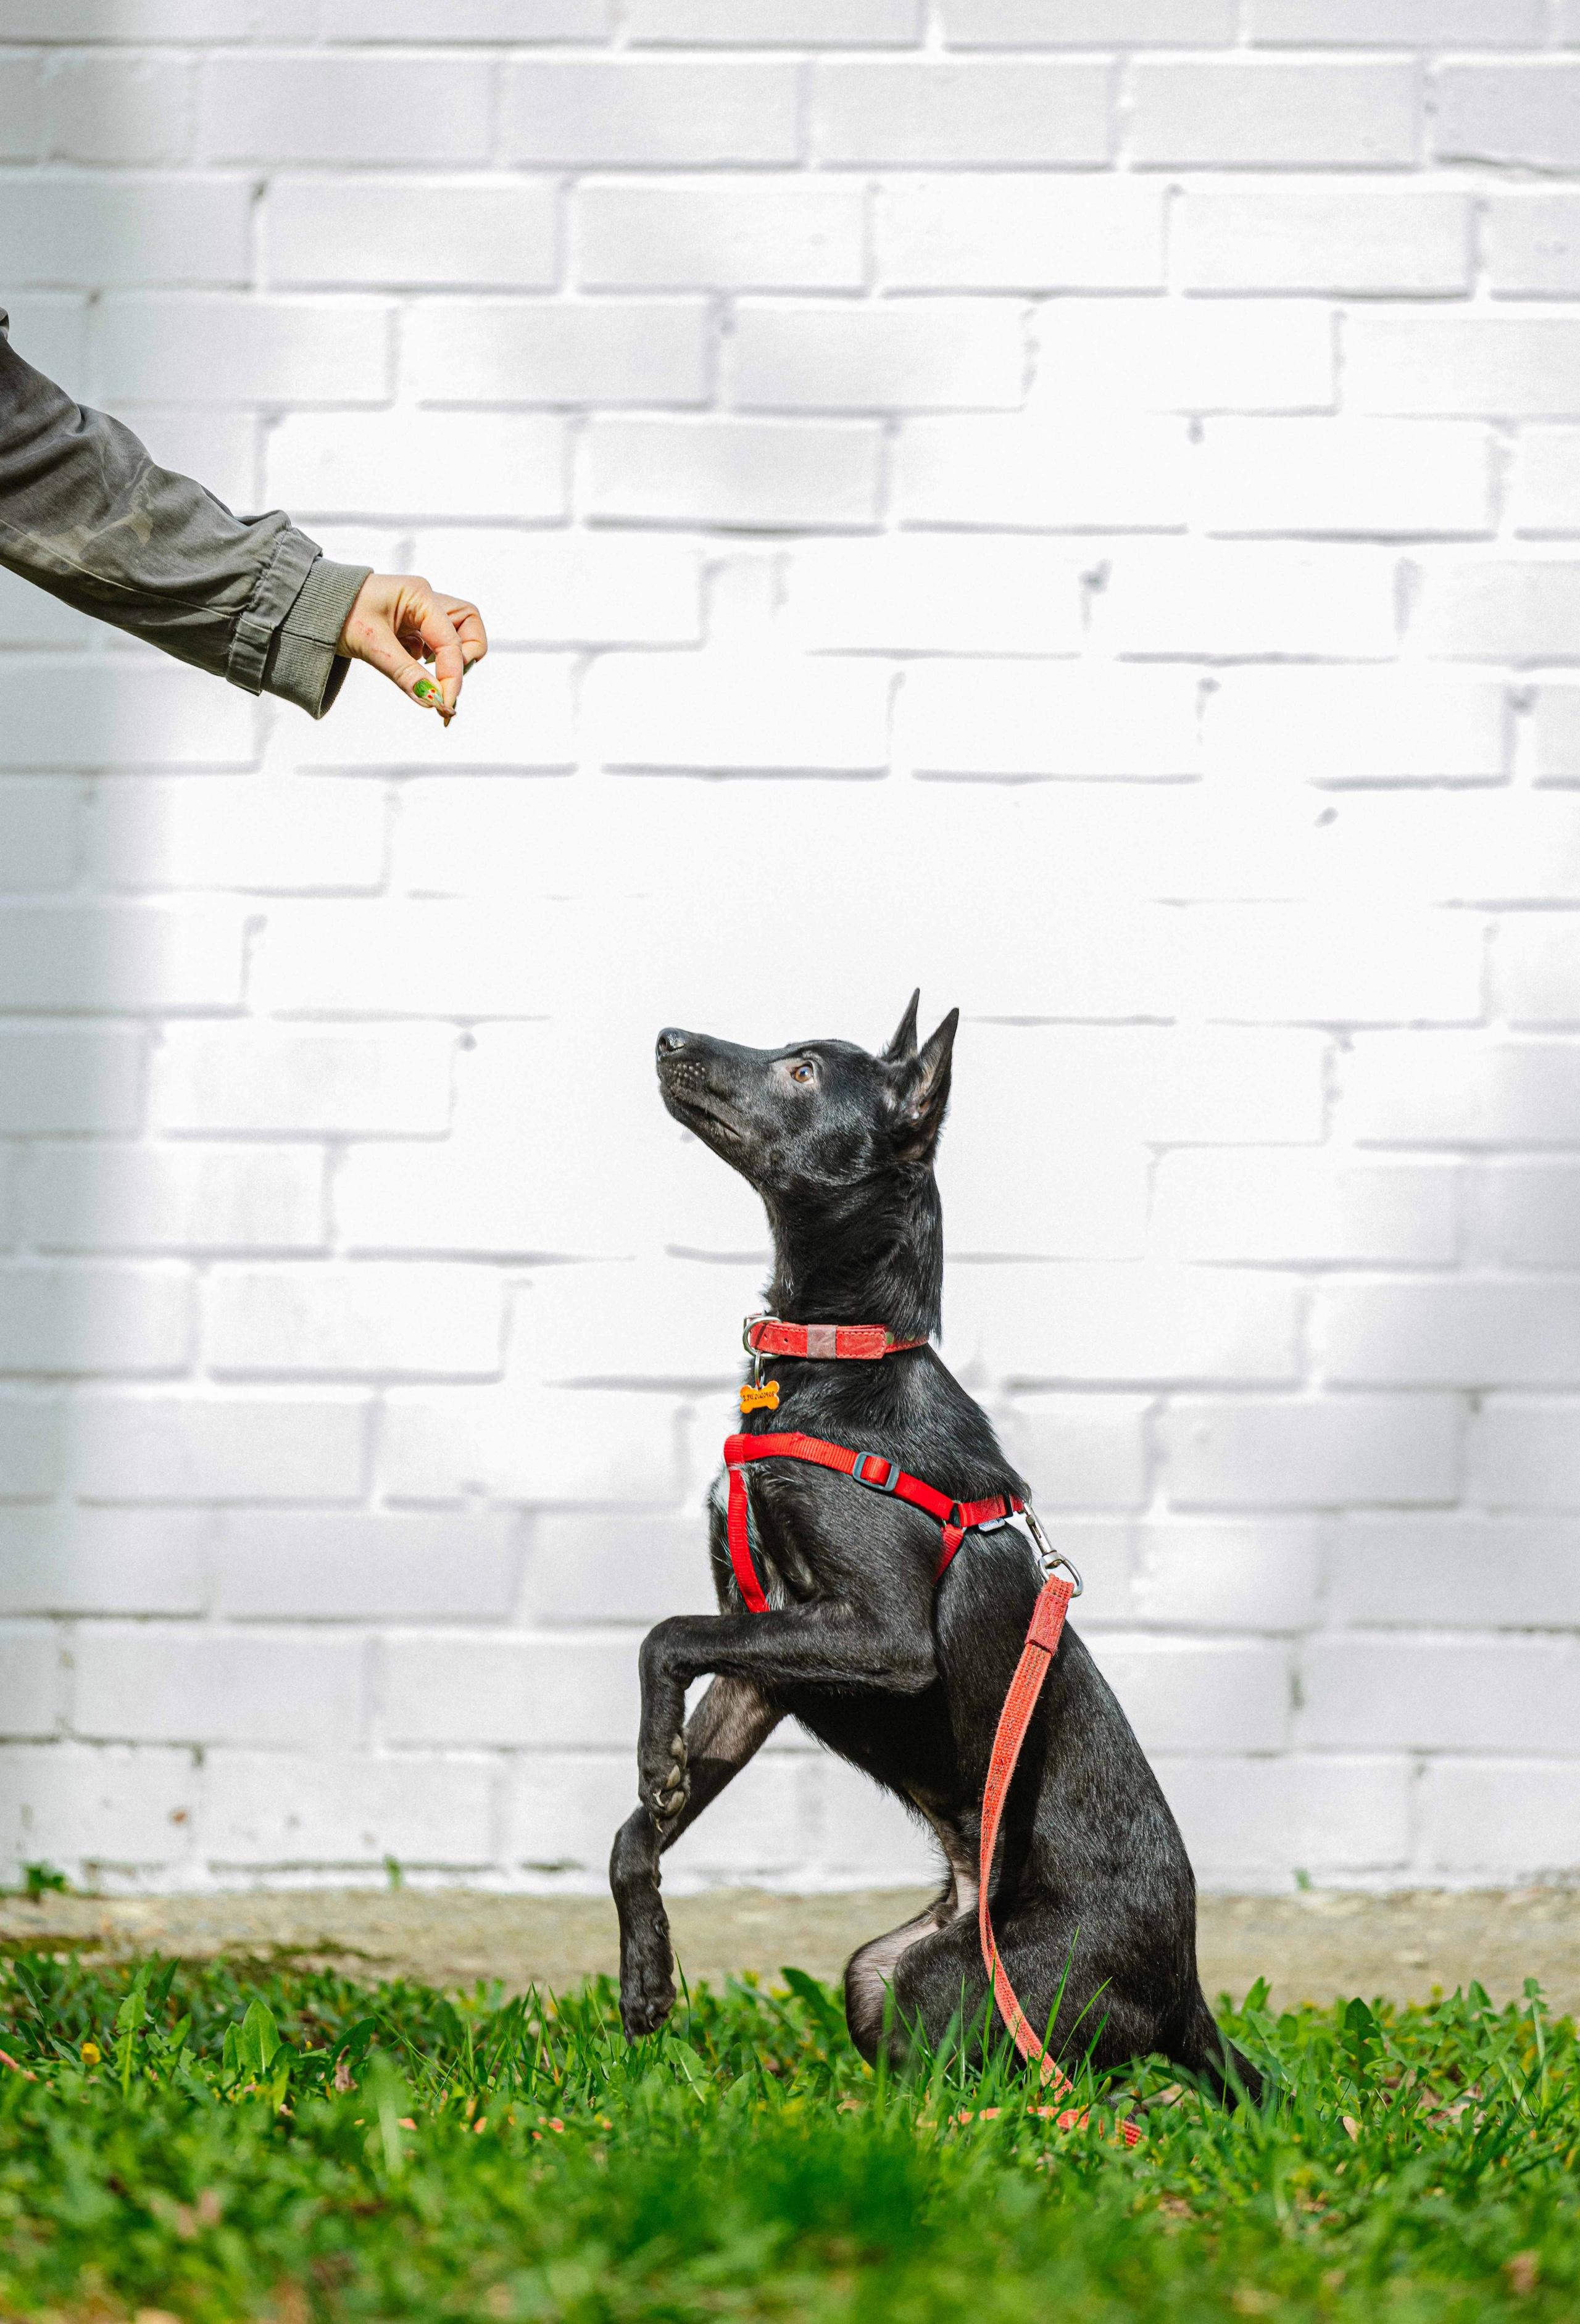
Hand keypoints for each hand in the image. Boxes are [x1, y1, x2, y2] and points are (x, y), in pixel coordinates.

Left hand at [337, 573, 486, 721]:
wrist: (311, 605)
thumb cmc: (337, 613)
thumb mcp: (372, 645)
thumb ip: (406, 673)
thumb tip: (433, 701)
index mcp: (419, 595)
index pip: (452, 640)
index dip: (452, 675)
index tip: (445, 704)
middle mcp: (426, 601)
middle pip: (469, 627)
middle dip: (465, 658)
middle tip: (446, 684)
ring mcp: (421, 614)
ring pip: (458, 636)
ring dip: (451, 660)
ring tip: (430, 678)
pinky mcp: (413, 629)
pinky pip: (436, 647)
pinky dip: (432, 664)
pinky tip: (411, 670)